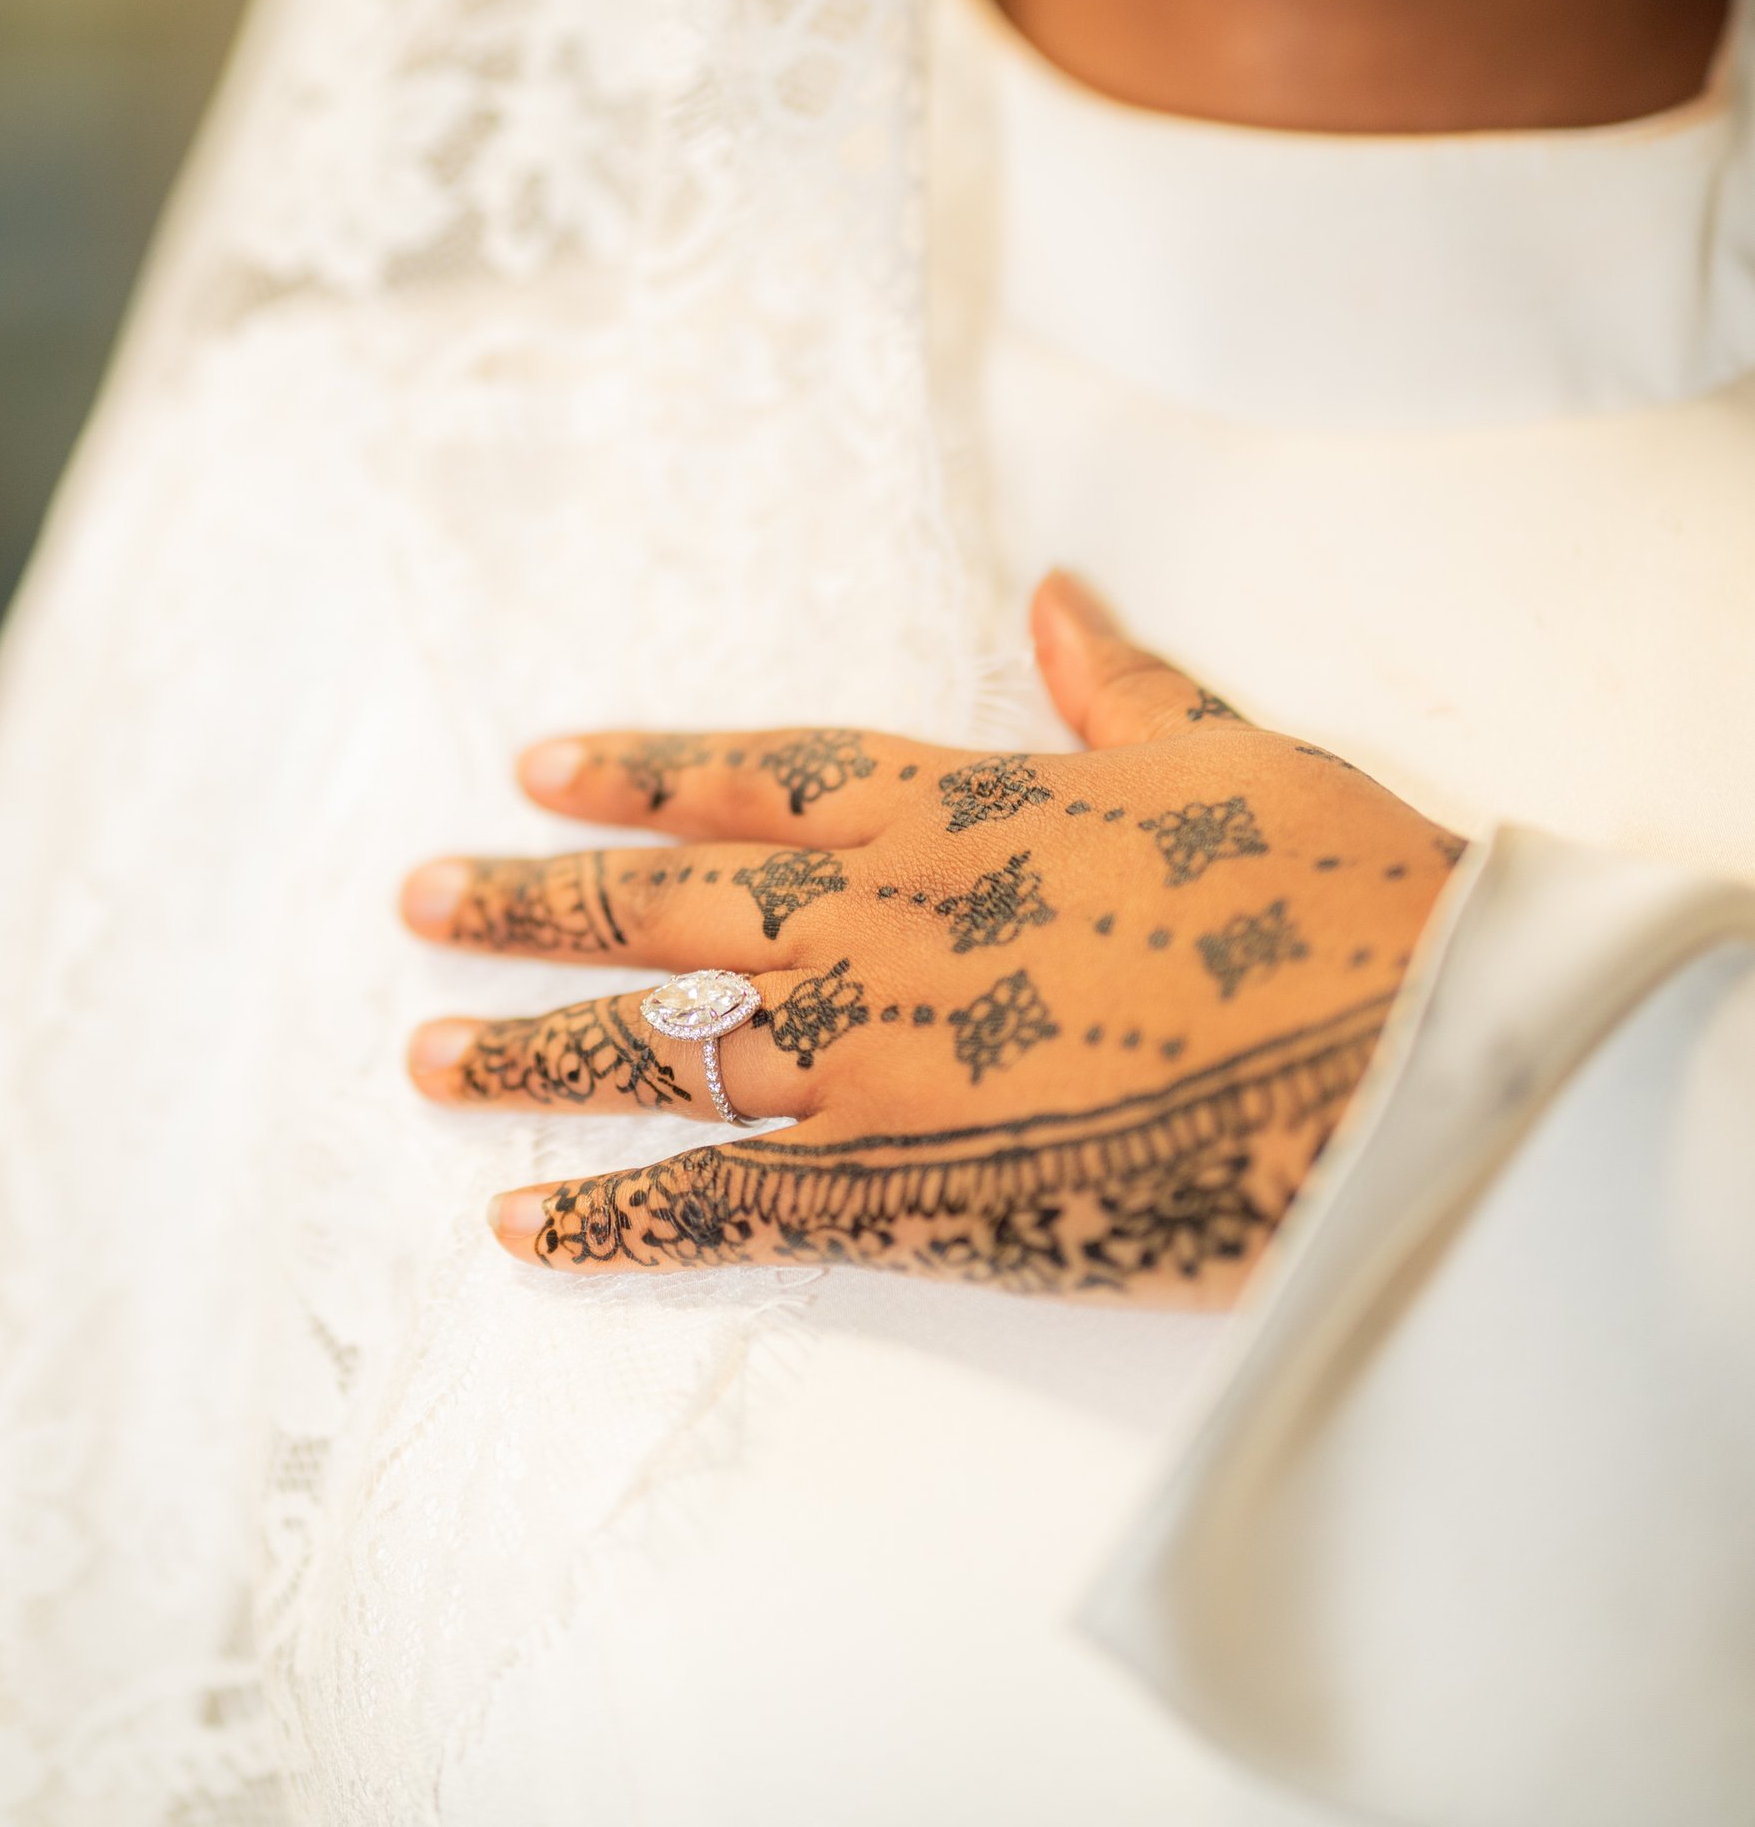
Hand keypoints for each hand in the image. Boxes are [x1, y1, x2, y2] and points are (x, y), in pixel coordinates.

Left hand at [402, 575, 1464, 1302]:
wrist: (1408, 1056)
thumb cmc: (1340, 900)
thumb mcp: (1229, 756)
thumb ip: (1118, 690)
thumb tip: (1063, 597)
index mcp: (961, 804)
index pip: (756, 771)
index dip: (641, 770)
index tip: (537, 767)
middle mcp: (886, 918)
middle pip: (666, 899)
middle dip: (534, 900)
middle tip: (418, 900)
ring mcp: (883, 1055)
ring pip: (660, 1045)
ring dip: (535, 1054)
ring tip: (425, 1057)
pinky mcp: (910, 1190)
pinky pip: (725, 1208)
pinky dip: (618, 1221)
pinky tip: (522, 1229)